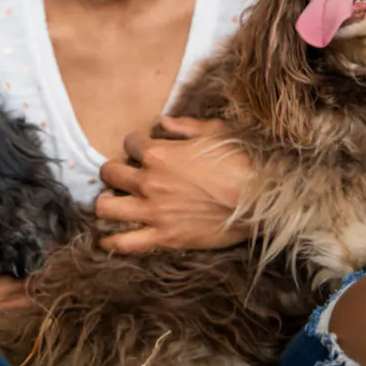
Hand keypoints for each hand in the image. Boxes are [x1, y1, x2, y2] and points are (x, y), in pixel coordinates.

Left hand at [95, 116, 254, 253]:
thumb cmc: (241, 161)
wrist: (260, 198)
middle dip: (114, 171)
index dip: (136, 144)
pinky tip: (107, 239)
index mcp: (158, 153)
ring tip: (112, 203)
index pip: (130, 142)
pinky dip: (112, 242)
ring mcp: (153, 211)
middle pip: (109, 172)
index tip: (144, 149)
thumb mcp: (215, 131)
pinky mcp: (164, 237)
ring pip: (106, 207)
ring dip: (105, 203)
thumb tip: (164, 122)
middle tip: (124, 175)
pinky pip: (125, 243)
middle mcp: (148, 181)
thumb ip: (185, 126)